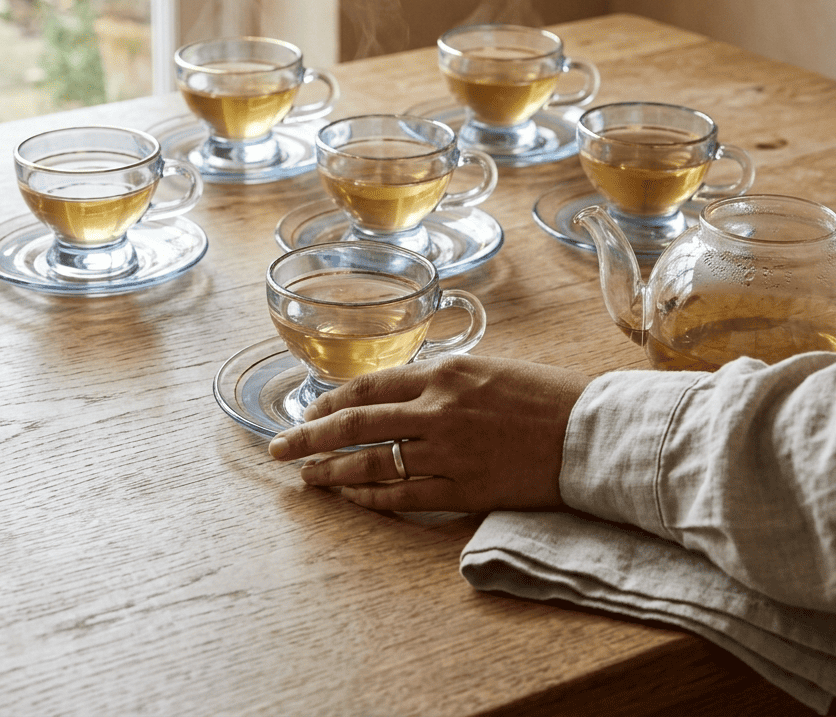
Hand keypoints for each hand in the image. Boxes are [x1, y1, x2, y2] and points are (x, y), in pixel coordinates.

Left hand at [268, 356, 589, 512]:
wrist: (591, 433)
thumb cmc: (545, 395)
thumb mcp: (488, 369)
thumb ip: (442, 381)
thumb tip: (404, 394)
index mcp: (444, 373)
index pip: (369, 387)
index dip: (331, 402)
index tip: (309, 413)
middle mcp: (437, 409)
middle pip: (355, 423)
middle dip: (309, 436)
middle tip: (277, 447)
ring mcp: (447, 452)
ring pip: (371, 463)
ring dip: (331, 470)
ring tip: (304, 477)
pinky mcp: (462, 490)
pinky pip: (402, 497)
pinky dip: (369, 498)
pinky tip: (348, 498)